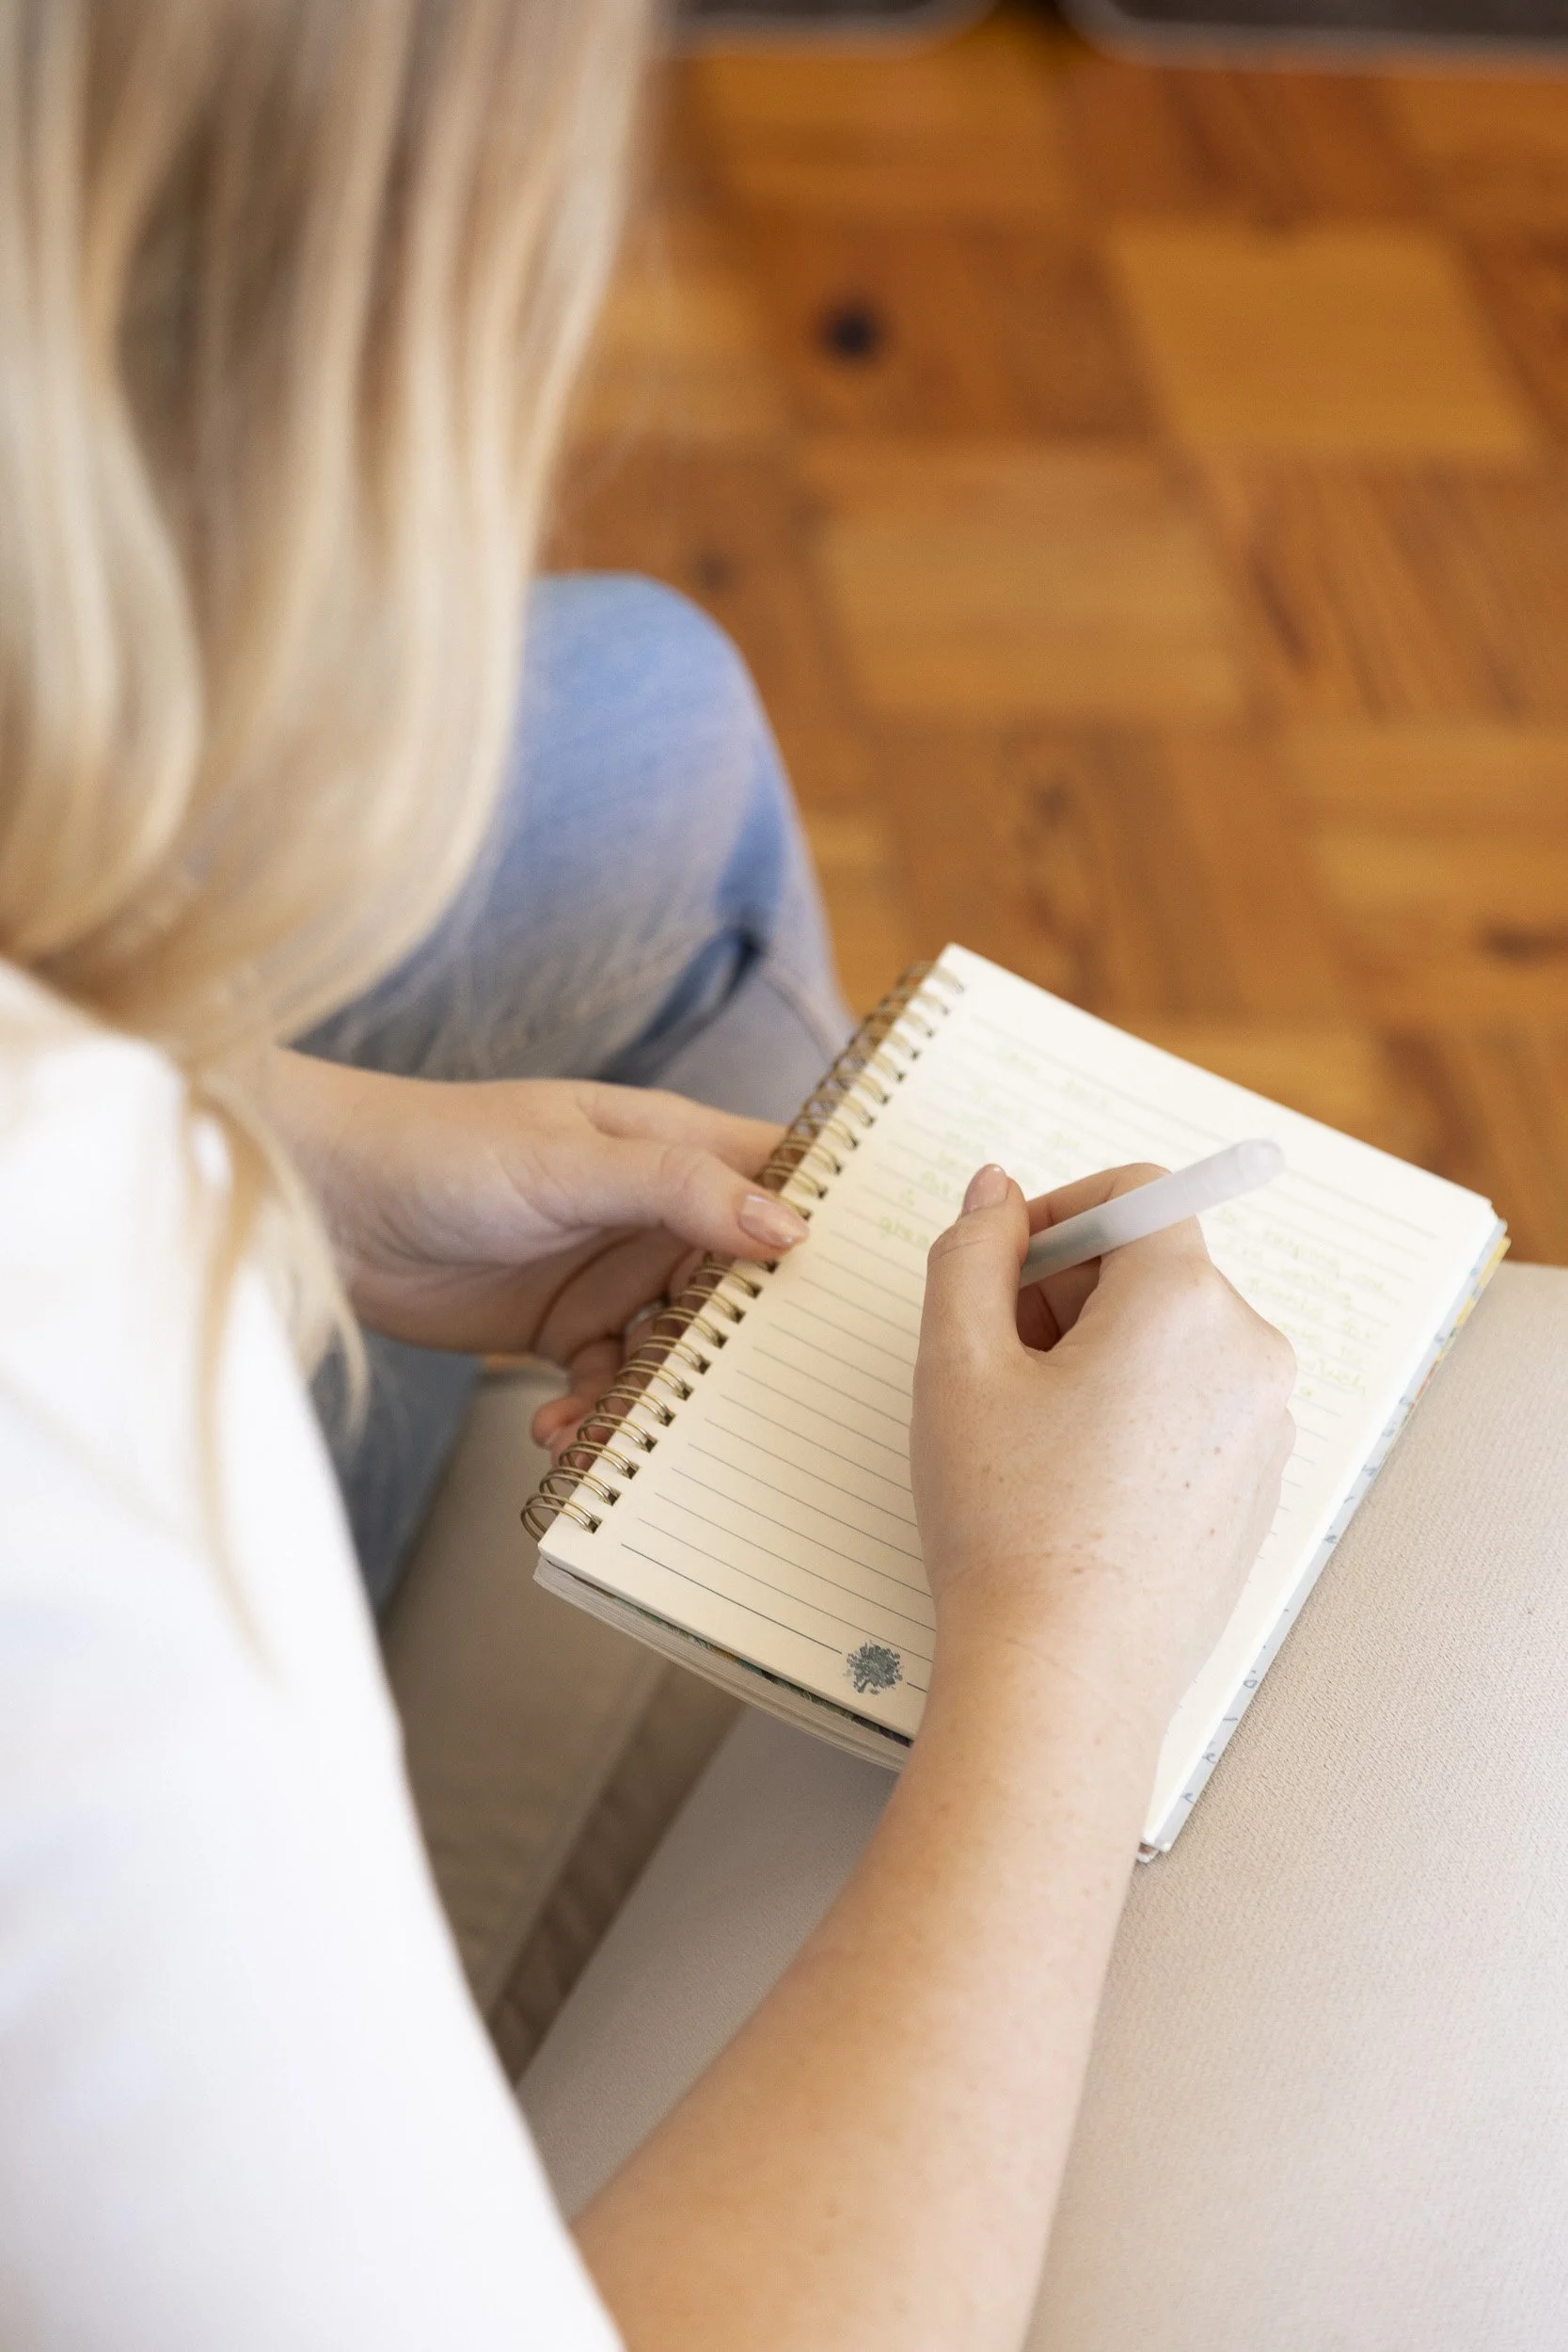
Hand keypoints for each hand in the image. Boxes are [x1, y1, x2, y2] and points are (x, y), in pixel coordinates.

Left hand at [267, 1052, 807, 1451]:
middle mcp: (653, 1209)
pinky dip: (596, 1415)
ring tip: (629, 1426)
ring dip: (665, 1392)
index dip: (831, 1220)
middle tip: (771, 1398)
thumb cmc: (439, 1147)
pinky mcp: (561, 1327)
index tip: (875, 1283)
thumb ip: (677, 1190)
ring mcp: (609, 1270)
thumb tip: (788, 1227)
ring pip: (678, 1346)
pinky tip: (561, 1433)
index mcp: (673, 1145)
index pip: (782, 1175)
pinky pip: (610, 1383)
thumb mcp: (568, 1162)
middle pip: (743, 1279)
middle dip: (754, 1339)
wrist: (319, 1205)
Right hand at [912, 1161, 1295, 1731]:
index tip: (1001, 1268)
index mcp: (1186, 1302)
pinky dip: (1134, 1411)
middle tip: (993, 1362)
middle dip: (1068, 1290)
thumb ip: (972, 1251)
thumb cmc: (1010, 1522)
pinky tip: (1072, 1479)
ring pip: (1171, 1338)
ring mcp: (1264, 1424)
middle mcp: (1249, 1351)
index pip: (1135, 1195)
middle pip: (1154, 1266)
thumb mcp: (957, 1363)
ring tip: (1027, 1433)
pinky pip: (1194, 1405)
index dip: (1055, 1215)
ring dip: (1096, 1352)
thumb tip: (997, 1191)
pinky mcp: (1257, 1485)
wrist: (1065, 1673)